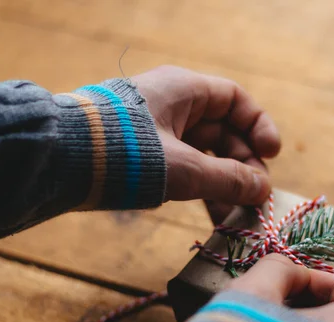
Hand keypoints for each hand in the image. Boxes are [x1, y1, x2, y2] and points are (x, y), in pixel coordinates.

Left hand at [131, 66, 280, 223]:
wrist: (60, 163)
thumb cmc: (127, 154)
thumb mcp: (185, 169)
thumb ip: (228, 179)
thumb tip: (263, 191)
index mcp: (184, 91)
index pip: (235, 100)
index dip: (259, 126)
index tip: (273, 154)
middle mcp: (174, 107)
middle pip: (224, 132)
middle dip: (243, 166)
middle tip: (256, 197)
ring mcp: (159, 133)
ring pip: (205, 156)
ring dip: (225, 185)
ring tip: (238, 216)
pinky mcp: (146, 157)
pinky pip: (186, 170)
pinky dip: (202, 191)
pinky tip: (215, 218)